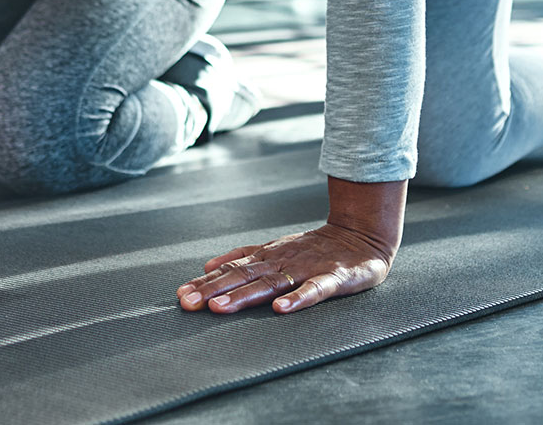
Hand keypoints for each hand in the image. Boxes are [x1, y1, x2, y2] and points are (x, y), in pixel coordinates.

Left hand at [177, 222, 395, 313]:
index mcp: (267, 257)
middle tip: (188, 304)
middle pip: (243, 277)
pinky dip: (298, 298)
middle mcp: (281, 261)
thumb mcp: (275, 248)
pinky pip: (315, 290)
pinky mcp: (333, 278)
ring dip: (244, 296)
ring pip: (271, 283)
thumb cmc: (315, 247)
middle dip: (213, 290)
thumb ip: (244, 257)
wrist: (361, 235)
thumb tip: (207, 265)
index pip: (231, 270)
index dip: (206, 282)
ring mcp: (306, 269)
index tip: (181, 295)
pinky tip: (282, 309)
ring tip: (220, 308)